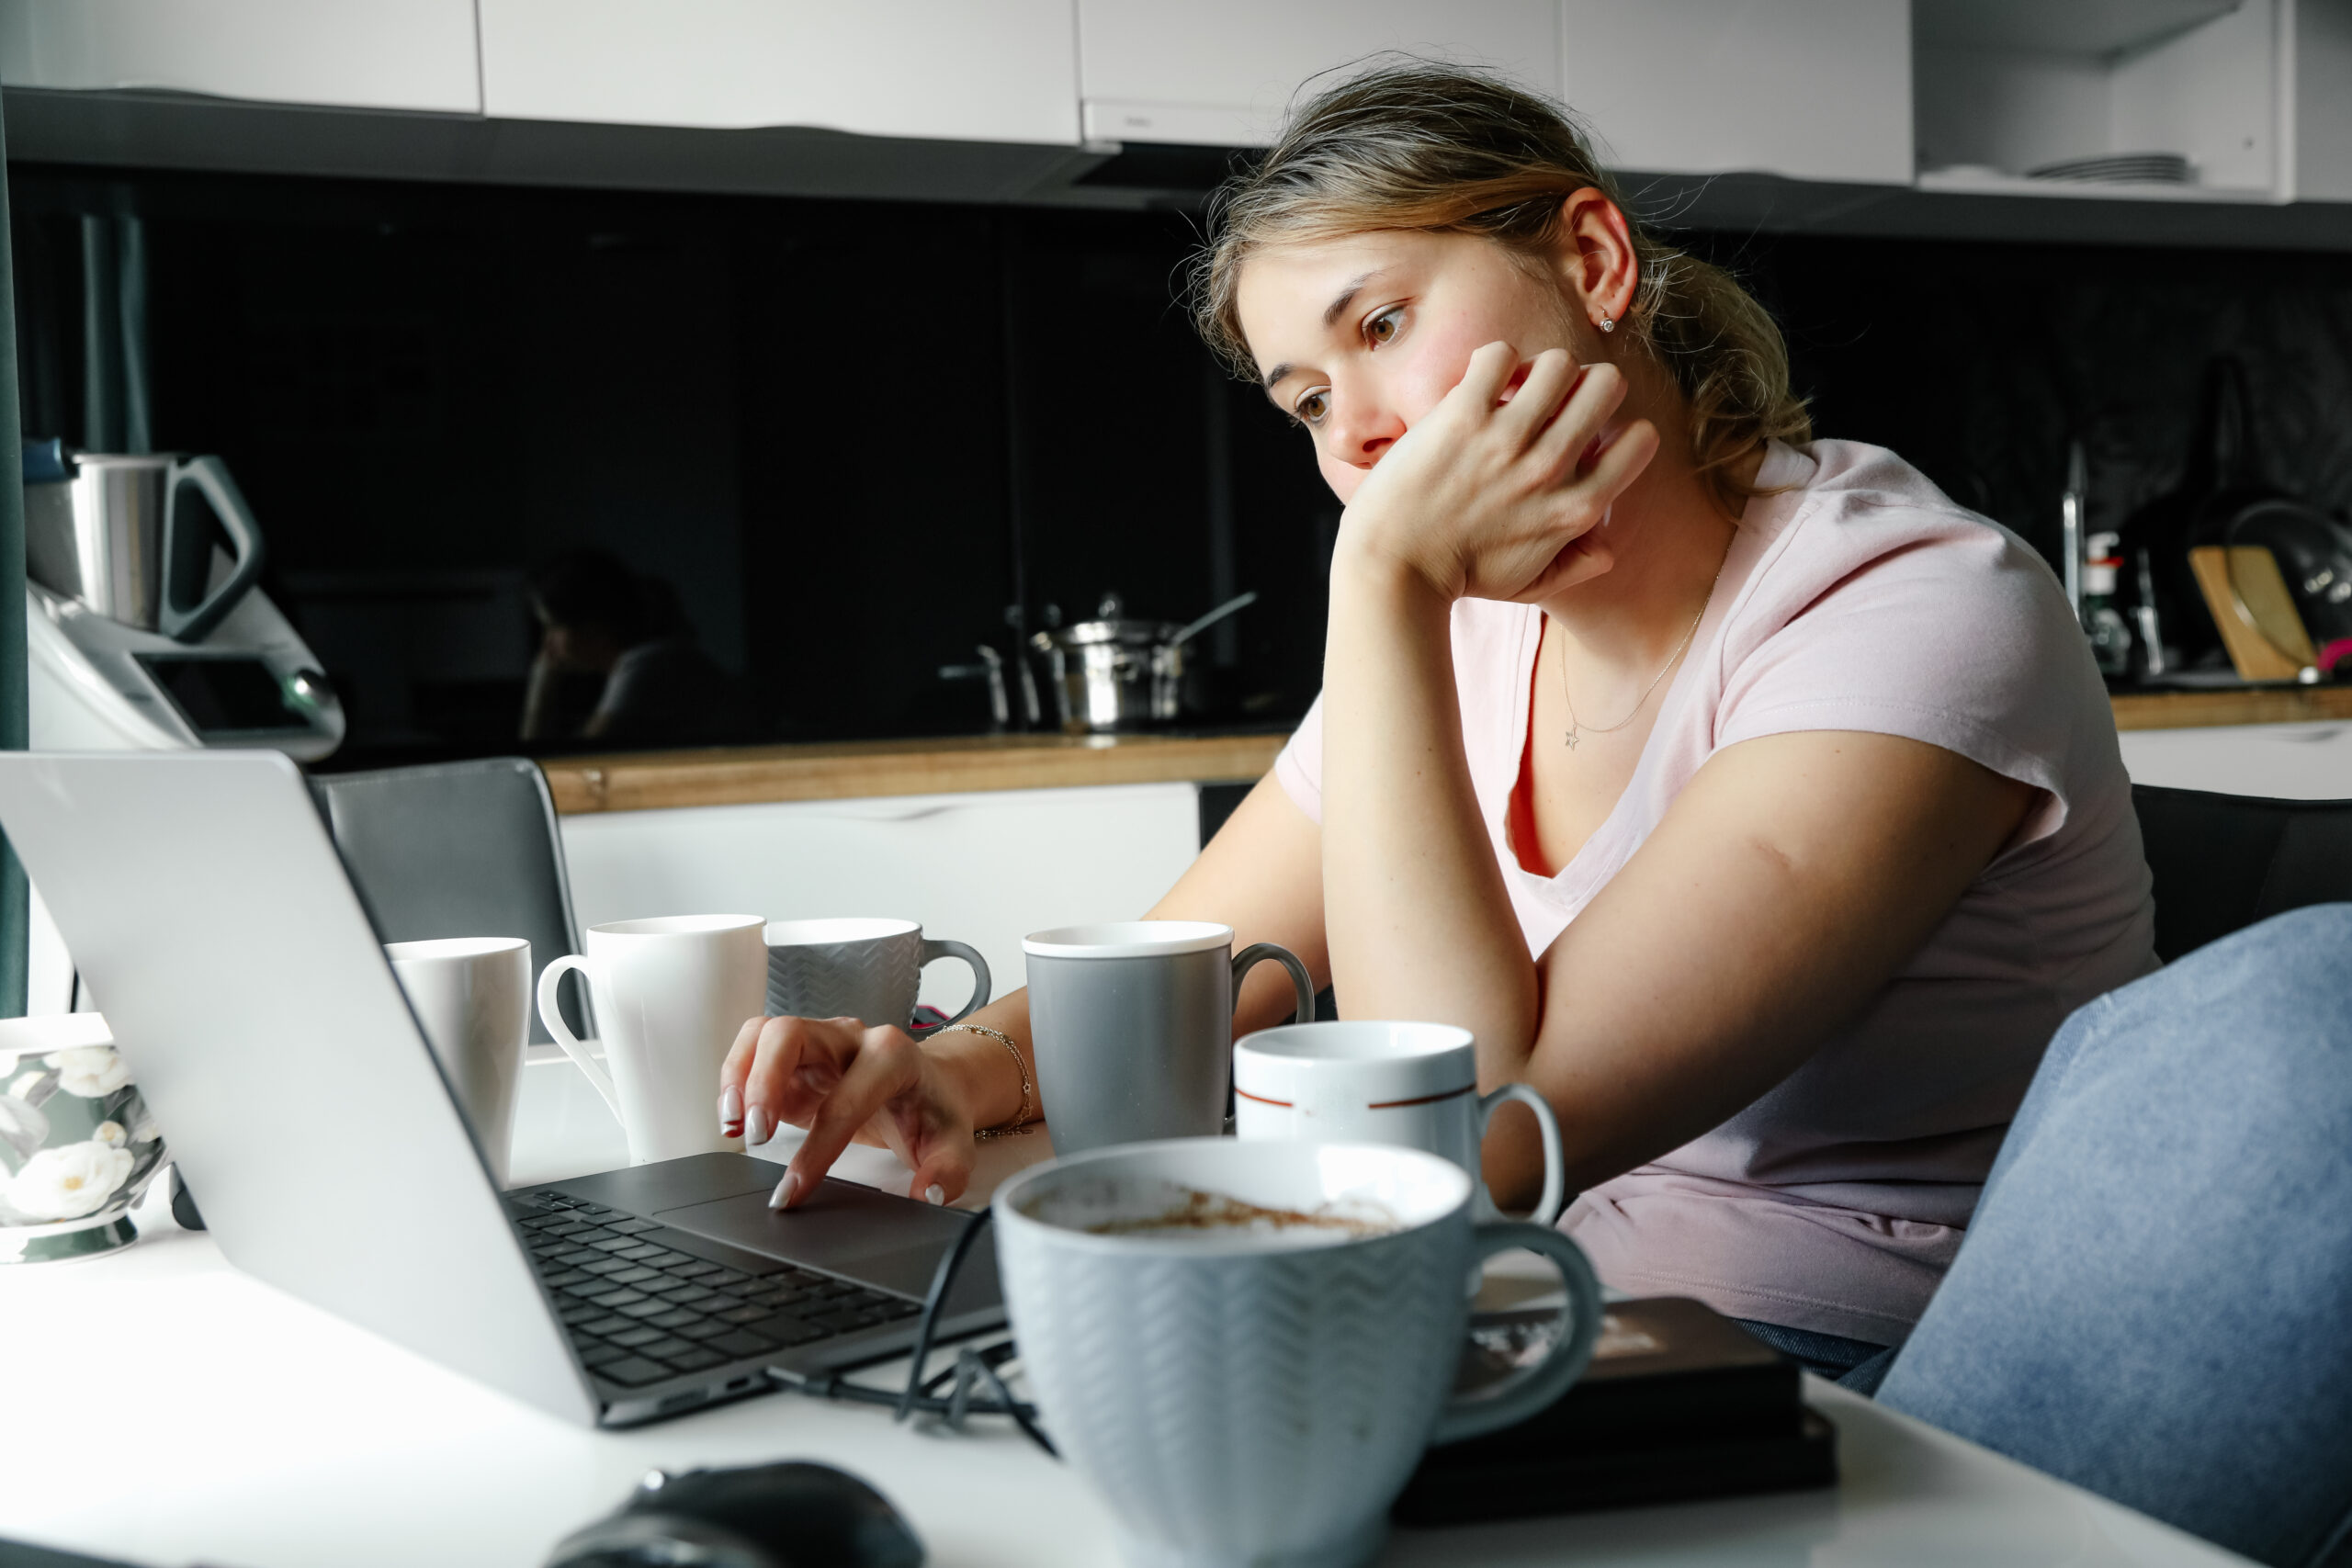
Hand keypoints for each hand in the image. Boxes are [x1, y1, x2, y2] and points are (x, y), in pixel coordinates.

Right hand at [718, 1015, 977, 1209]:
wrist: (930, 1085)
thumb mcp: (955, 1144)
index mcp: (893, 1056)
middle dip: (764, 1082)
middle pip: (791, 1033)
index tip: (794, 1189)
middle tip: (754, 1135)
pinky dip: (735, 1079)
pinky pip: (754, 1051)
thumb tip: (926, 1193)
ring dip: (739, 1075)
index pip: (847, 1097)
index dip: (818, 1146)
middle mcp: (850, 1039)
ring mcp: (819, 1042)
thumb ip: (948, 1171)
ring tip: (730, 1124)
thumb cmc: (936, 1111)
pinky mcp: (795, 1057)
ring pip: (764, 1033)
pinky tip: (732, 1117)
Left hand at [1337, 342, 1658, 603]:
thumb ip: (1579, 565)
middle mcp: (1551, 469)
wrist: (1392, 567)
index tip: (1587, 436)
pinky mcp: (1463, 415)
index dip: (1618, 428)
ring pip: (1560, 361)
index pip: (1642, 439)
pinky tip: (1478, 387)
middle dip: (1583, 385)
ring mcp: (1507, 439)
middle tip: (1551, 403)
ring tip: (1513, 392)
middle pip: (1607, 383)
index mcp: (1577, 509)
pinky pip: (1500, 354)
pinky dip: (1493, 362)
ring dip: (1538, 370)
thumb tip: (1608, 544)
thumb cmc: (1459, 576)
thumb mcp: (1532, 584)